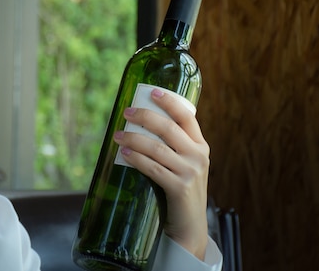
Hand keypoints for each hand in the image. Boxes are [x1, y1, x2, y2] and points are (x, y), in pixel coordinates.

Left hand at [113, 88, 209, 259]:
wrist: (189, 227)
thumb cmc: (180, 192)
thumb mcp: (184, 165)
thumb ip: (172, 148)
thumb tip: (140, 126)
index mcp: (200, 146)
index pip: (187, 116)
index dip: (170, 102)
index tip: (152, 91)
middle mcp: (198, 156)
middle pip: (169, 128)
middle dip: (144, 117)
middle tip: (126, 112)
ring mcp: (190, 172)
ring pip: (157, 148)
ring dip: (134, 138)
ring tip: (118, 134)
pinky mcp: (180, 188)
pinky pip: (153, 168)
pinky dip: (136, 159)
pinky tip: (124, 153)